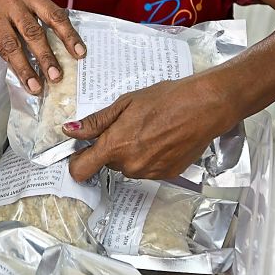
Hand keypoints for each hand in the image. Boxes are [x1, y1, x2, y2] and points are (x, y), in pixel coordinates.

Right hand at [0, 0, 83, 93]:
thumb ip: (41, 13)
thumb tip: (64, 41)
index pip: (53, 15)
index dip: (68, 35)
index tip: (79, 53)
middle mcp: (14, 4)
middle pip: (33, 32)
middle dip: (46, 56)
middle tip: (57, 76)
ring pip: (14, 46)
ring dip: (26, 69)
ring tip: (37, 87)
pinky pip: (2, 52)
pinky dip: (14, 67)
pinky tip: (23, 80)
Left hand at [63, 72, 237, 181]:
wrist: (204, 107)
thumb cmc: (167, 100)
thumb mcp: (125, 103)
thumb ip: (96, 122)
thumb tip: (71, 131)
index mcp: (115, 146)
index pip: (80, 170)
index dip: (77, 160)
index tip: (81, 150)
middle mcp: (130, 165)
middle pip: (107, 163)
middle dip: (112, 148)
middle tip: (127, 126)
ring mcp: (149, 172)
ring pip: (128, 166)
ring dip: (132, 152)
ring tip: (149, 129)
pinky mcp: (166, 175)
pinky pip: (147, 169)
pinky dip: (150, 156)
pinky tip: (162, 138)